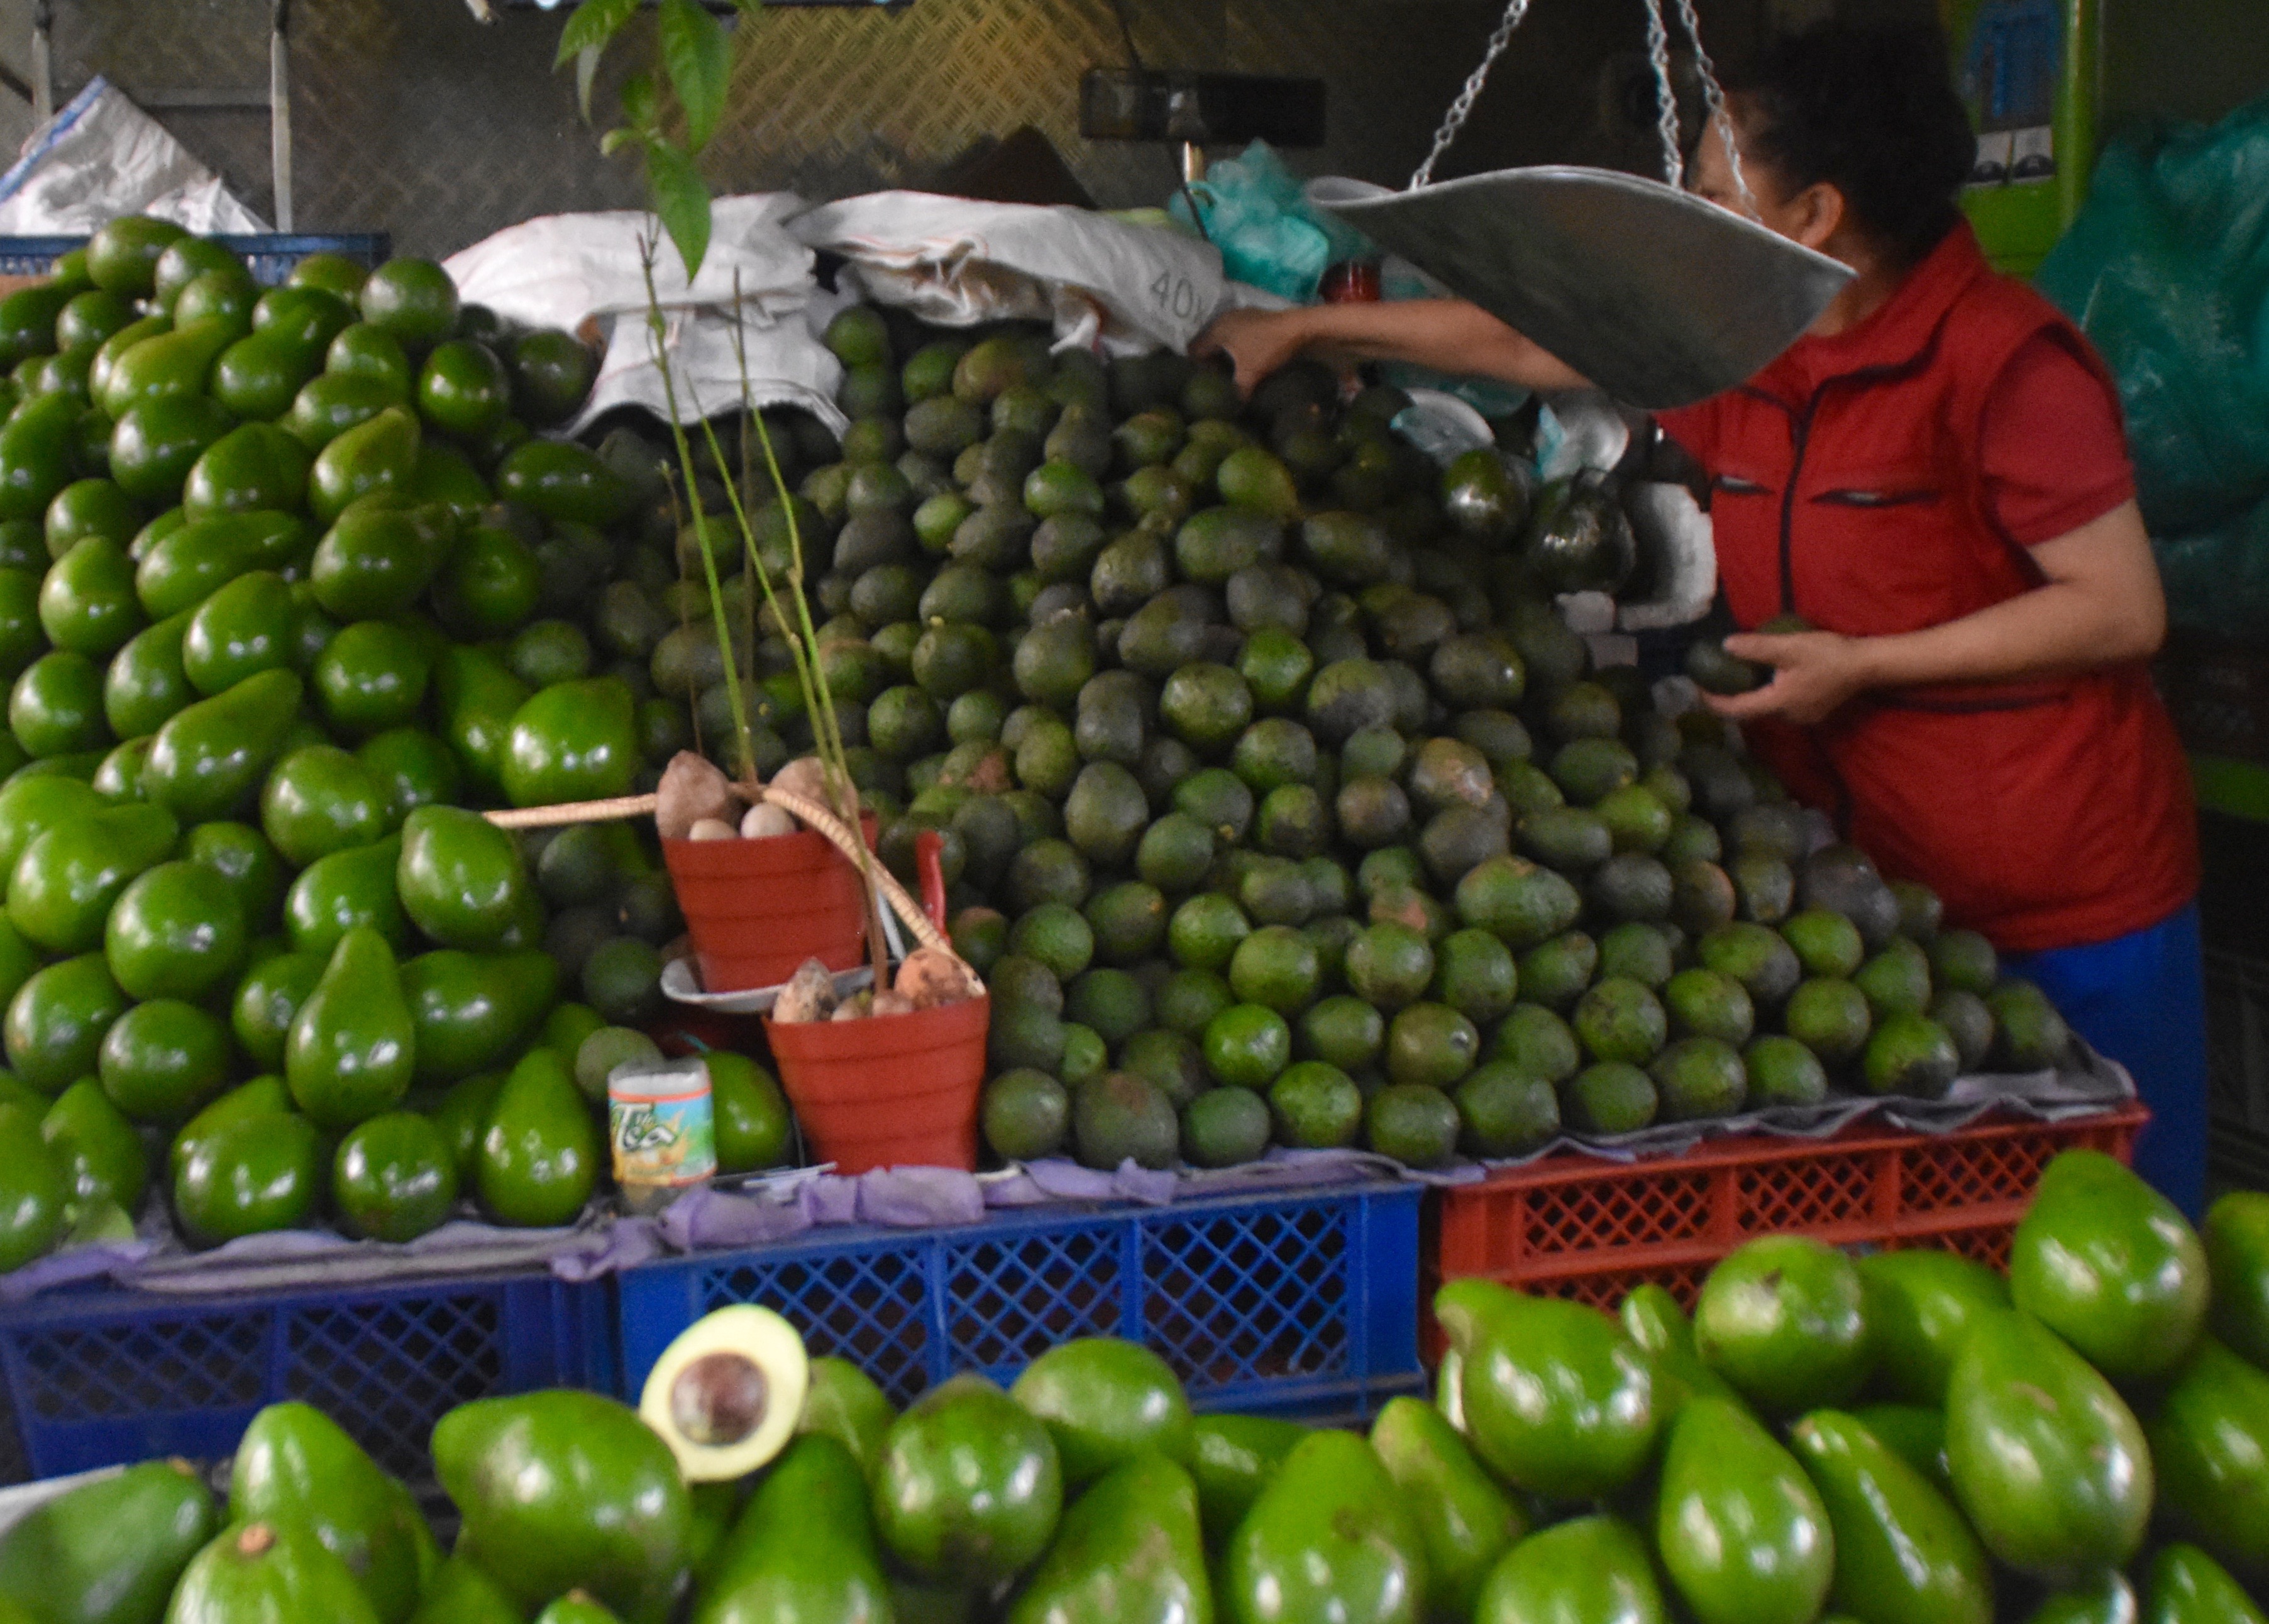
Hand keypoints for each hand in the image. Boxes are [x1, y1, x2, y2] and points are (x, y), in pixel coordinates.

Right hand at [1191, 306, 1314, 396]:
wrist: (1298, 327)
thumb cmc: (1268, 348)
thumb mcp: (1251, 374)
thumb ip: (1238, 392)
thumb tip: (1234, 410)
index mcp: (1216, 330)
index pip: (1194, 349)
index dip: (1199, 367)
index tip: (1212, 379)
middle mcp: (1222, 319)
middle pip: (1206, 342)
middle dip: (1211, 359)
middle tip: (1221, 376)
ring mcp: (1237, 314)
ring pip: (1221, 336)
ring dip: (1224, 351)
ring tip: (1234, 367)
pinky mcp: (1251, 315)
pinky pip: (1234, 331)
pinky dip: (1235, 343)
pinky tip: (1247, 354)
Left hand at [1704, 630, 1875, 725]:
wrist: (1867, 665)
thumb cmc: (1829, 655)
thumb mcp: (1789, 647)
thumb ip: (1757, 648)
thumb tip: (1725, 645)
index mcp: (1778, 704)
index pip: (1736, 710)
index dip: (1713, 702)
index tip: (1697, 689)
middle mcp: (1788, 717)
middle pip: (1750, 712)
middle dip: (1730, 698)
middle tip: (1713, 681)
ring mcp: (1803, 717)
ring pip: (1767, 709)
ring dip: (1751, 696)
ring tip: (1736, 678)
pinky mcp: (1813, 711)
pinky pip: (1782, 706)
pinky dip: (1768, 695)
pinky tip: (1767, 679)